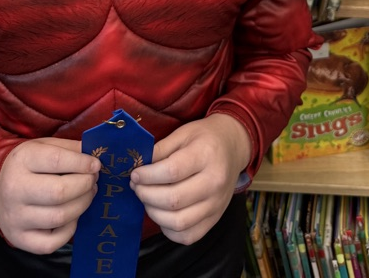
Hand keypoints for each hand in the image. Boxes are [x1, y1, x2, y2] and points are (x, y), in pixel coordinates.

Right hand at [0, 138, 99, 253]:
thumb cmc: (29, 165)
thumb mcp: (45, 146)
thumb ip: (70, 149)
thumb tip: (94, 157)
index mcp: (22, 160)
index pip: (57, 160)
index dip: (82, 163)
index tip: (96, 165)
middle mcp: (15, 190)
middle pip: (59, 192)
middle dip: (85, 185)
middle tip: (93, 180)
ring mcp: (15, 218)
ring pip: (59, 217)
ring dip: (82, 205)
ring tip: (87, 194)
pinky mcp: (18, 238)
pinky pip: (51, 243)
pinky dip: (69, 231)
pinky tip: (72, 216)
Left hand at [130, 115, 251, 244]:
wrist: (233, 146)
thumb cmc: (205, 137)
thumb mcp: (183, 133)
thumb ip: (160, 149)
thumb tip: (138, 167)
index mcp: (206, 155)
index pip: (172, 172)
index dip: (147, 176)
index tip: (135, 174)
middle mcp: (214, 182)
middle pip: (173, 200)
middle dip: (146, 195)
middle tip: (137, 187)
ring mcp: (216, 204)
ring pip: (178, 222)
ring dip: (154, 213)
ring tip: (147, 199)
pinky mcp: (215, 219)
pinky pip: (188, 236)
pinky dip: (169, 229)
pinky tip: (163, 214)